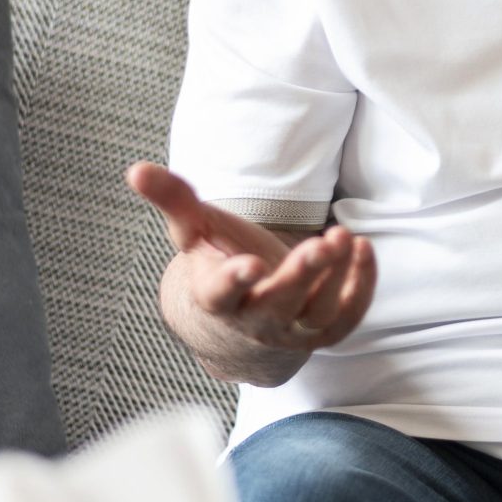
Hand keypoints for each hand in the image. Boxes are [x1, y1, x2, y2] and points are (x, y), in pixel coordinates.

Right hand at [124, 162, 374, 352]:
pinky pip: (347, 317)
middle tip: (319, 245)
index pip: (222, 295)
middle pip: (278, 305)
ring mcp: (292, 330)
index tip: (249, 264)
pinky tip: (364, 250)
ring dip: (335, 277)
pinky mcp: (324, 332)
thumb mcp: (193, 233)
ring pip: (317, 313)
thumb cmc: (216, 265)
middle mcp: (255, 320)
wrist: (242, 324)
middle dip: (300, 277)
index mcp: (216, 297)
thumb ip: (173, 201)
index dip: (234, 281)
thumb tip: (136, 169)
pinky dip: (361, 288)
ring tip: (343, 237)